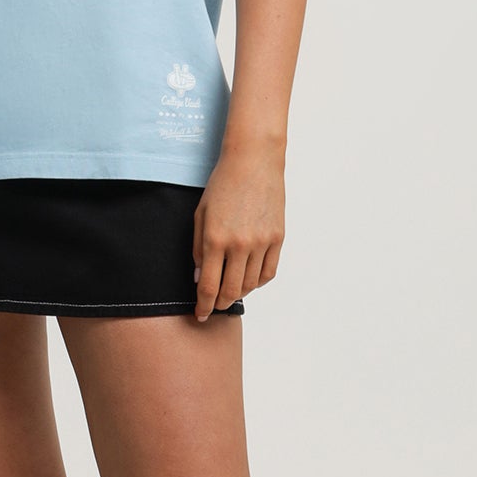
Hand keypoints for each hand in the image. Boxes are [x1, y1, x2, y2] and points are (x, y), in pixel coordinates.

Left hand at [192, 145, 284, 320]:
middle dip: (220, 304)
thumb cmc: (222, 185)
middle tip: (214, 306)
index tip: (200, 315)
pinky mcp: (278, 238)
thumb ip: (198, 249)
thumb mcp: (200, 215)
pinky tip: (248, 279)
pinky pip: (268, 272)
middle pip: (231, 291)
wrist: (253, 162)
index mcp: (216, 239)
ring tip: (229, 291)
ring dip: (238, 293)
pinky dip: (257, 282)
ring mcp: (262, 242)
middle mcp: (240, 244)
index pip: (209, 286)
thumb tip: (199, 278)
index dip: (203, 305)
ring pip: (250, 284)